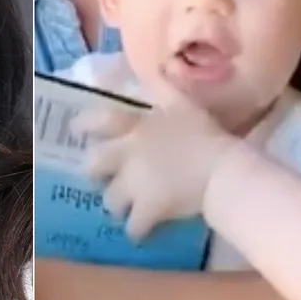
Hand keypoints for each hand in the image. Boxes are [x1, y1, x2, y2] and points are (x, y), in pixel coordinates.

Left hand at [75, 96, 236, 240]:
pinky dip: (137, 232)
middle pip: (94, 166)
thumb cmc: (208, 137)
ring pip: (110, 200)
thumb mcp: (186, 105)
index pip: (102, 121)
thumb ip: (167, 88)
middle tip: (99, 180)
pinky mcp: (147, 210)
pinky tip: (141, 234)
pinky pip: (133, 227)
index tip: (75, 129)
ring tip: (124, 211)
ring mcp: (135, 185)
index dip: (85, 124)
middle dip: (94, 174)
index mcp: (138, 129)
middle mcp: (128, 156)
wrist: (224, 172)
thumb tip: (160, 66)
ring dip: (116, 206)